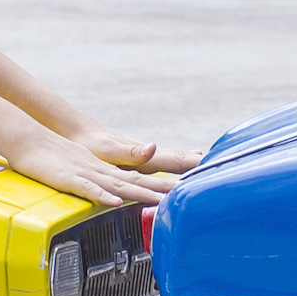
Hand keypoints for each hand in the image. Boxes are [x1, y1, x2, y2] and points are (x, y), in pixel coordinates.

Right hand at [6, 130, 177, 206]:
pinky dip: (102, 195)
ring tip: (161, 200)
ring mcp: (88, 173)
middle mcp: (103, 170)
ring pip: (118, 184)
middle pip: (138, 180)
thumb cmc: (55, 157)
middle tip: (187, 192)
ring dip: (140, 193)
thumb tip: (118, 194)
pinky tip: (115, 201)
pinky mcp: (70, 179)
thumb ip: (102, 180)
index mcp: (108, 170)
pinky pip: (88, 189)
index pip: (143, 177)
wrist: (30, 139)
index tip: (188, 187)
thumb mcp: (84, 169)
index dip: (164, 182)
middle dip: (163, 187)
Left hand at [75, 126, 201, 175]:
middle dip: (196, 162)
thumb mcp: (108, 151)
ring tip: (203, 160)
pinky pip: (160, 159)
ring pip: (170, 157)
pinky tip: (175, 159)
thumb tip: (153, 147)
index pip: (174, 160)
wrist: (76, 129)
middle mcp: (146, 154)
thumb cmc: (89, 144)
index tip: (212, 165)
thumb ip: (131, 153)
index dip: (193, 165)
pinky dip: (174, 160)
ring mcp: (141, 153)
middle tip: (220, 163)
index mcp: (143, 156)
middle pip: (177, 158)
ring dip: (187, 160)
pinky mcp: (134, 154)